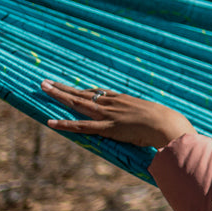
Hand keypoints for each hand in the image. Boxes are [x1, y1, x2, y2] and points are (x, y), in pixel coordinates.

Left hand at [41, 80, 195, 148]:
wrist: (168, 124)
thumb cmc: (167, 121)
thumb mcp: (154, 115)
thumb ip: (146, 116)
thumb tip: (151, 119)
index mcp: (123, 99)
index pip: (98, 93)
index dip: (82, 91)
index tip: (71, 88)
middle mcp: (112, 103)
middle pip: (82, 93)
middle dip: (63, 88)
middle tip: (45, 82)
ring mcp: (108, 114)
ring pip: (77, 103)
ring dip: (58, 96)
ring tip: (43, 88)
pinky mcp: (107, 128)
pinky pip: (81, 126)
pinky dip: (65, 124)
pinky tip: (50, 121)